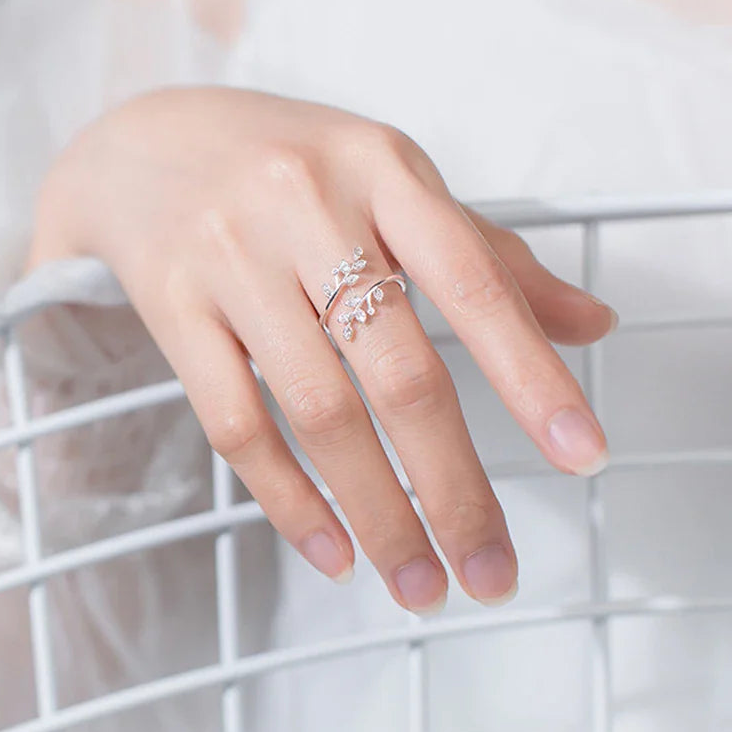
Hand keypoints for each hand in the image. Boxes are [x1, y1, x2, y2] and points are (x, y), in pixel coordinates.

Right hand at [29, 87, 614, 613]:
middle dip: (454, 488)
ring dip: (378, 514)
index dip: (533, 375)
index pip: (473, 283)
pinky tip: (334, 553)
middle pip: (397, 371)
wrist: (138, 146)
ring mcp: (232, 259)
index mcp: (381, 168)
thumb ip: (487, 255)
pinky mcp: (172, 308)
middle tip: (491, 574)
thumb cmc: (285, 165)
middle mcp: (307, 208)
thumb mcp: (389, 181)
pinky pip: (235, 423)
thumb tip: (593, 326)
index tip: (583, 457)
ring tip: (418, 586)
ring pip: (318, 412)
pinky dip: (290, 501)